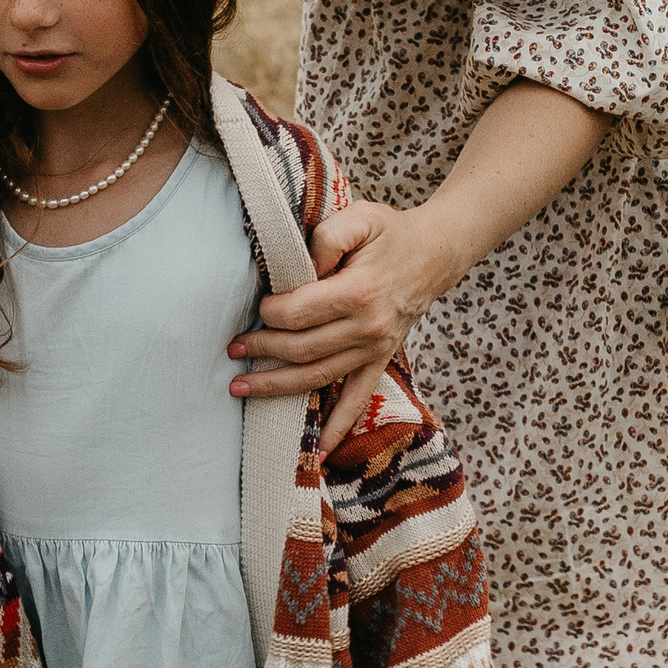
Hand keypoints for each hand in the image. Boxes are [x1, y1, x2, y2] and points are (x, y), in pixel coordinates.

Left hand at [229, 201, 459, 446]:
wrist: (434, 254)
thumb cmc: (389, 233)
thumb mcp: (359, 217)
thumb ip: (326, 238)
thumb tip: (300, 269)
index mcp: (360, 291)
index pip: (302, 313)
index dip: (271, 313)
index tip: (257, 306)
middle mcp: (369, 327)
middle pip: (304, 349)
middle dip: (262, 350)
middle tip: (232, 347)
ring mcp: (375, 349)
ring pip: (319, 377)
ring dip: (278, 386)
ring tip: (241, 389)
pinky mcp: (380, 361)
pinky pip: (358, 401)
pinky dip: (339, 428)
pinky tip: (318, 451)